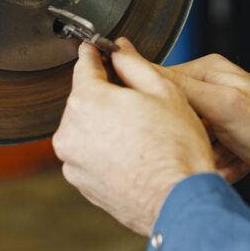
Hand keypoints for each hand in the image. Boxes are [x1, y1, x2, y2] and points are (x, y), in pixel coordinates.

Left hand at [53, 40, 216, 235]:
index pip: (84, 66)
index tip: (96, 49)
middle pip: (84, 100)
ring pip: (86, 129)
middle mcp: (70, 132)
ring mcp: (73, 162)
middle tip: (139, 102)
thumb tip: (120, 50)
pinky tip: (134, 154)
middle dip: (106, 96)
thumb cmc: (177, 149)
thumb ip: (134, 64)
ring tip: (141, 134)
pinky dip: (106, 150)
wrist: (179, 202)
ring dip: (105, 124)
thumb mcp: (164, 91)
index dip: (93, 54)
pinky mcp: (82, 184)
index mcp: (87, 102)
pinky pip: (90, 155)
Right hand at [164, 54, 249, 195]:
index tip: (155, 126)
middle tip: (206, 146)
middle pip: (175, 117)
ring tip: (227, 157)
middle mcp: (213, 90)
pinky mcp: (227, 141)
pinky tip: (237, 165)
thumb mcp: (222, 104)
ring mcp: (221, 117)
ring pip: (189, 141)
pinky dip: (218, 166)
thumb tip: (140, 65)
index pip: (162, 81)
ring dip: (205, 156)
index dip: (155, 106)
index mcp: (208, 71)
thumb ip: (181, 87)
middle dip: (187, 138)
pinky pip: (206, 157)